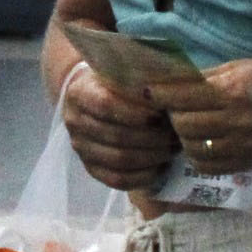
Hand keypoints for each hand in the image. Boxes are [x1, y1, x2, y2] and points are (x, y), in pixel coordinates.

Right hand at [55, 57, 176, 190]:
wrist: (93, 96)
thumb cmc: (115, 81)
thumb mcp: (121, 72)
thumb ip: (138, 80)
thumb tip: (168, 93)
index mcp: (79, 93)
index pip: (106, 105)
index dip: (136, 112)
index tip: (161, 112)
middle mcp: (75, 122)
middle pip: (117, 136)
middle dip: (153, 137)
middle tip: (177, 133)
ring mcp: (81, 148)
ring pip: (119, 160)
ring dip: (153, 156)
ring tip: (173, 147)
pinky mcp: (92, 168)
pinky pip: (118, 180)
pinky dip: (144, 176)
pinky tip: (162, 165)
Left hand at [139, 59, 251, 173]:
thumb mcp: (243, 66)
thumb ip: (206, 76)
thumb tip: (169, 80)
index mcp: (236, 89)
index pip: (184, 95)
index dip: (160, 94)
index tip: (147, 92)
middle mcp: (238, 118)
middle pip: (184, 124)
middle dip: (170, 117)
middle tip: (169, 110)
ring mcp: (244, 143)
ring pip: (193, 147)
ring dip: (181, 138)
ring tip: (184, 127)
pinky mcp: (247, 160)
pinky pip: (208, 165)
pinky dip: (196, 156)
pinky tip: (198, 144)